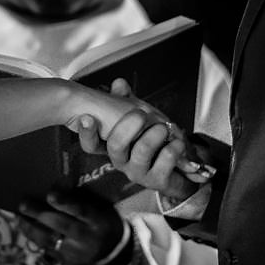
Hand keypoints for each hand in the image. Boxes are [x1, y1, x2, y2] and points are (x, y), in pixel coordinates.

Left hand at [17, 188, 126, 264]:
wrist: (115, 257)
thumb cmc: (106, 225)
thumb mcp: (103, 211)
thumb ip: (84, 200)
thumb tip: (59, 184)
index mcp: (98, 222)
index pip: (80, 211)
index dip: (65, 202)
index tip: (50, 194)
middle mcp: (86, 238)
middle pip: (60, 225)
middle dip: (39, 214)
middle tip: (23, 204)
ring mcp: (75, 253)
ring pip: (49, 240)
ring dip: (30, 227)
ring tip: (18, 216)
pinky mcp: (66, 262)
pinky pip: (46, 248)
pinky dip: (34, 237)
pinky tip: (24, 227)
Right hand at [82, 108, 212, 201]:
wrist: (178, 169)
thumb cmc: (151, 141)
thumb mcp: (138, 117)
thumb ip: (126, 101)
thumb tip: (119, 83)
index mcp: (113, 146)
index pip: (91, 144)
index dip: (87, 132)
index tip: (87, 117)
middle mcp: (122, 160)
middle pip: (115, 147)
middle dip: (126, 128)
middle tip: (139, 114)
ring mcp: (139, 172)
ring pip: (140, 155)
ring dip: (152, 137)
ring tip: (163, 128)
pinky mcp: (157, 181)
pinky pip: (163, 166)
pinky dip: (171, 151)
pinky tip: (177, 143)